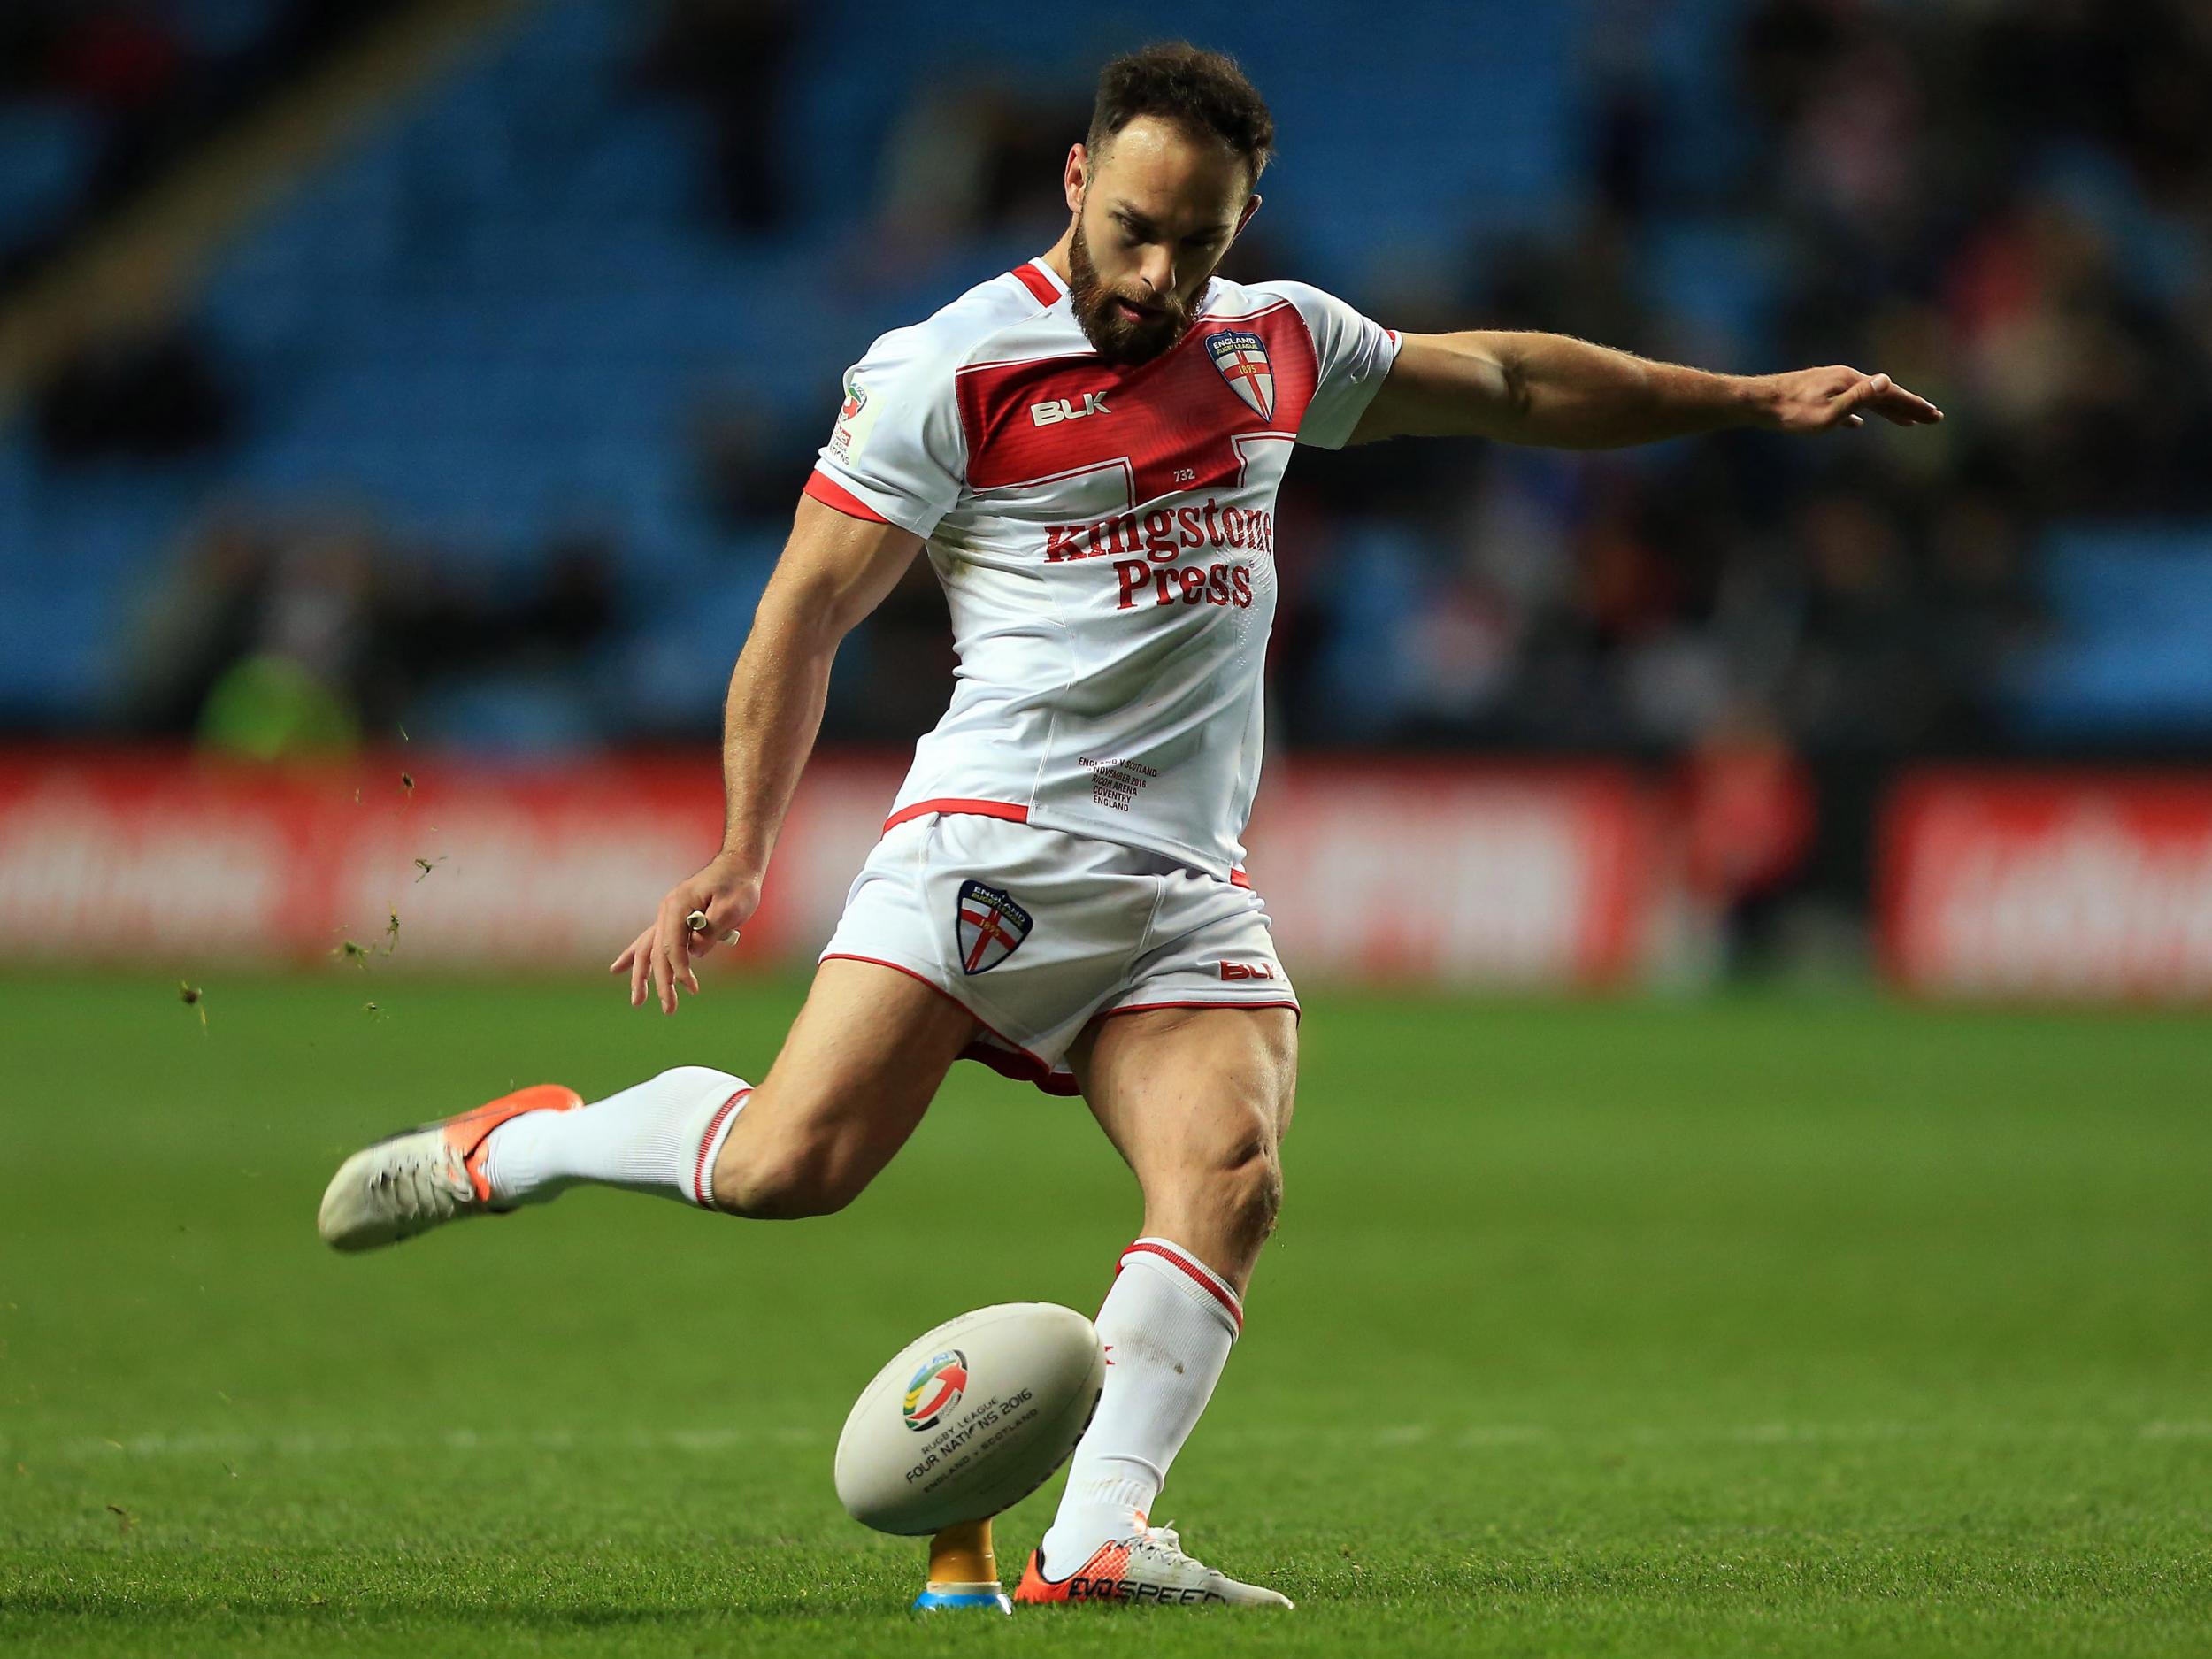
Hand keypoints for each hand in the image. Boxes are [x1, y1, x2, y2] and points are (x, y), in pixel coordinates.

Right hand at [610, 852, 762, 1013]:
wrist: (738, 865)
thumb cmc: (739, 885)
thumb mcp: (733, 907)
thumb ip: (711, 930)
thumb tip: (694, 952)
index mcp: (678, 905)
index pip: (672, 945)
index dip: (680, 969)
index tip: (693, 988)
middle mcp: (667, 910)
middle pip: (656, 951)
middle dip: (660, 983)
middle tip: (669, 1009)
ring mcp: (668, 915)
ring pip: (648, 949)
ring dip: (642, 976)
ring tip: (638, 1002)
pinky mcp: (674, 919)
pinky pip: (651, 941)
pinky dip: (636, 957)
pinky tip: (619, 969)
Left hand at [1758, 366, 1942, 432]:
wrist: (1757, 403)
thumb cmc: (1790, 413)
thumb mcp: (1827, 412)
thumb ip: (1858, 400)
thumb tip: (1888, 380)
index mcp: (1852, 382)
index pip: (1892, 395)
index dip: (1914, 406)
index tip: (1935, 416)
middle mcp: (1845, 379)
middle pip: (1884, 395)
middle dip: (1909, 408)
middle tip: (1934, 418)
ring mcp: (1831, 385)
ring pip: (1867, 400)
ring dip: (1888, 411)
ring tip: (1905, 422)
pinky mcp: (1817, 394)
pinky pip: (1846, 406)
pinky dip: (1859, 414)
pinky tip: (1857, 425)